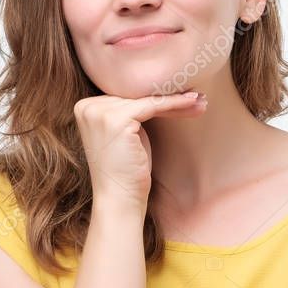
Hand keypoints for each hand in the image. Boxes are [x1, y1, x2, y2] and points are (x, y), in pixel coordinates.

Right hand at [73, 91, 207, 215]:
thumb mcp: (127, 134)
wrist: (119, 199)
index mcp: (85, 108)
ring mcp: (99, 112)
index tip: (183, 96)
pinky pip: (152, 106)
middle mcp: (87, 107)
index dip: (157, 97)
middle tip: (198, 97)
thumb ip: (132, 112)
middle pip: (137, 97)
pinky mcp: (116, 119)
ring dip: (178, 100)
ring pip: (147, 100)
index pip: (127, 97)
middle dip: (170, 98)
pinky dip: (175, 104)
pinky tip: (193, 103)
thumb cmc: (127, 170)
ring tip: (202, 102)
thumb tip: (161, 89)